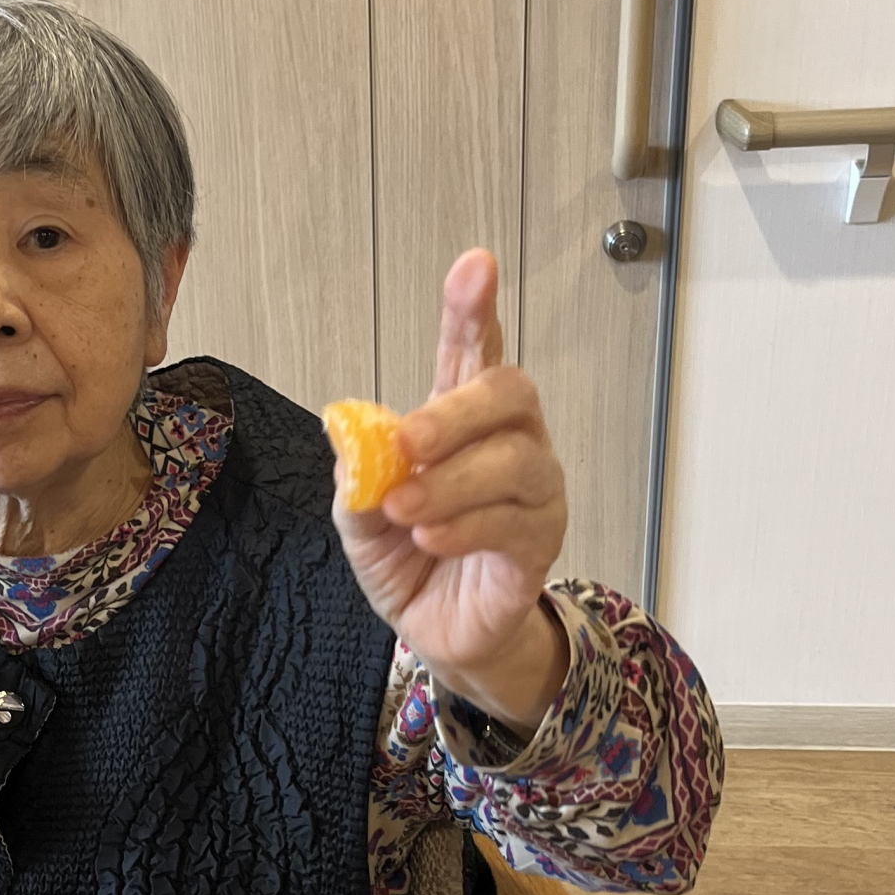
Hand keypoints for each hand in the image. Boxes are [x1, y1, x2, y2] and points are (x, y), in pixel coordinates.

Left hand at [334, 248, 569, 733]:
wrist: (435, 630)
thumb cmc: (406, 556)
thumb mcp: (360, 515)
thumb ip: (359, 475)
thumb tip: (353, 437)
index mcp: (462, 421)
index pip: (475, 350)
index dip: (474, 308)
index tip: (475, 264)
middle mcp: (511, 442)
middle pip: (509, 392)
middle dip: (454, 413)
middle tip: (404, 444)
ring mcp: (535, 490)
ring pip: (515, 461)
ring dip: (450, 482)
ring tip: (404, 509)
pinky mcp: (541, 542)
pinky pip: (513, 522)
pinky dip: (464, 526)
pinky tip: (430, 537)